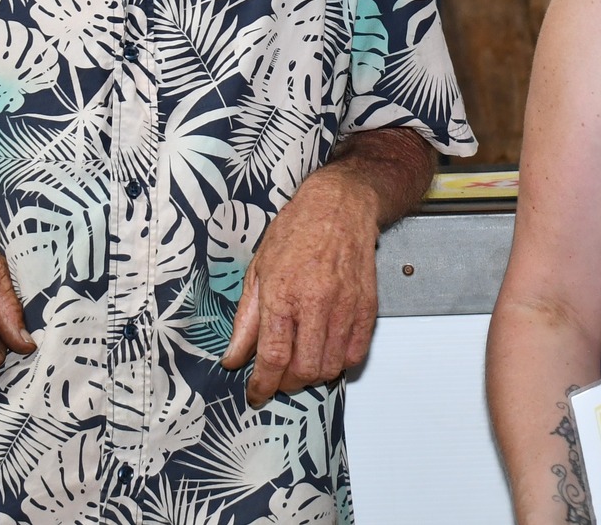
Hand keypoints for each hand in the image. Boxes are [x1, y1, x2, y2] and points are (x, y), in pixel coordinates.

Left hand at [221, 170, 380, 405]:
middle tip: (278, 378)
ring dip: (313, 376)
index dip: (262, 385)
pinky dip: (340, 363)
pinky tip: (327, 352)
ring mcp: (345, 306)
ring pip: (331, 366)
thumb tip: (233, 358)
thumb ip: (246, 320)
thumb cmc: (297, 230)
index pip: (272, 357)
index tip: (256, 394)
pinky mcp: (367, 306)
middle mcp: (316, 302)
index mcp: (283, 293)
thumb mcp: (258, 270)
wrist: (340, 205)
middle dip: (287, 384)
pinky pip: (356, 352)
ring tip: (301, 365)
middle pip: (304, 369)